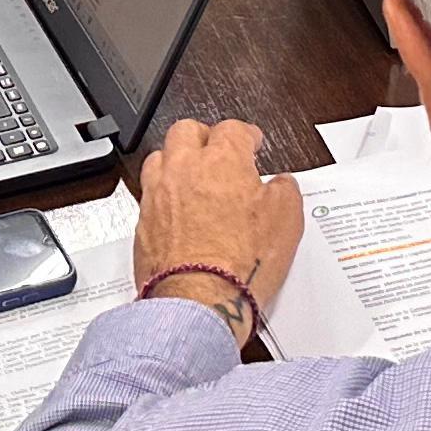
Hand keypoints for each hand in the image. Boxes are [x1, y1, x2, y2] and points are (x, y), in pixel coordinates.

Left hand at [129, 117, 302, 344]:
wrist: (200, 301)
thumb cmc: (239, 263)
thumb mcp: (287, 221)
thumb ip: (285, 191)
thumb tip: (281, 184)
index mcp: (222, 160)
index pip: (232, 129)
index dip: (246, 134)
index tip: (251, 142)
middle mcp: (185, 169)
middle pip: (187, 130)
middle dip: (204, 136)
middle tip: (217, 150)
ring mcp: (159, 194)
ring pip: (161, 157)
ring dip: (177, 160)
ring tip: (192, 175)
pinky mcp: (143, 222)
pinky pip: (149, 193)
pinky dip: (164, 194)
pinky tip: (176, 208)